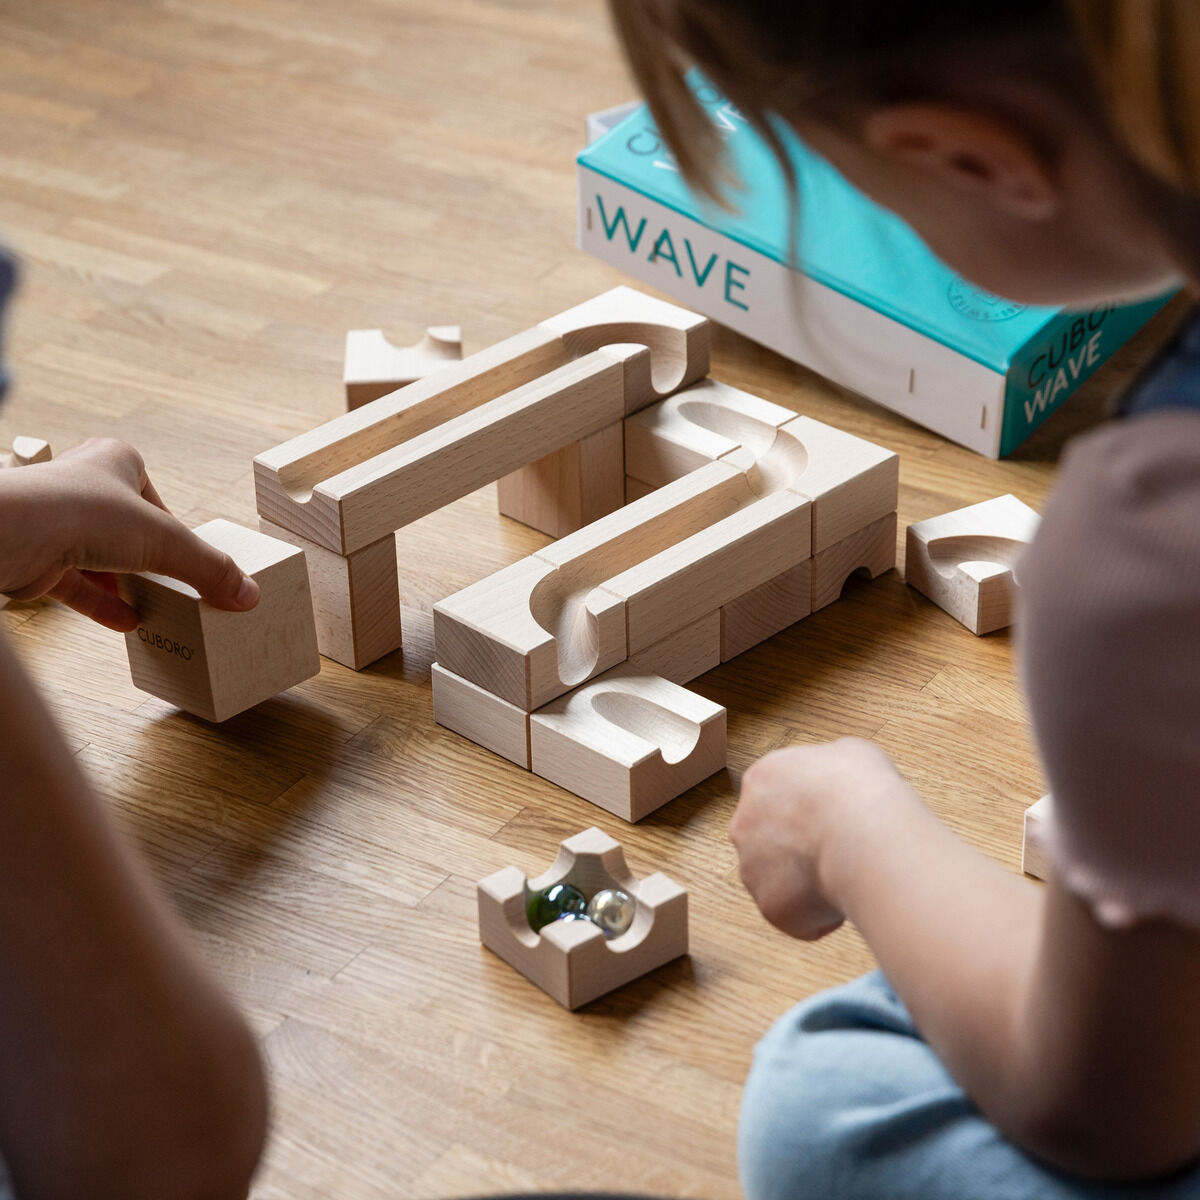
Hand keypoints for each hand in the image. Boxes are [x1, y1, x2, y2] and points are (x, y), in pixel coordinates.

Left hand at [0, 439, 259, 630]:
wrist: (7, 533)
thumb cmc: (78, 512)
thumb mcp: (165, 540)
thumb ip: (208, 568)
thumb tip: (248, 594)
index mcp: (115, 461)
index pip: (156, 497)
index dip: (176, 529)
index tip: (193, 558)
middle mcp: (82, 487)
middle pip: (130, 529)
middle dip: (151, 560)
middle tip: (177, 585)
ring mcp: (57, 525)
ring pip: (103, 559)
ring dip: (129, 586)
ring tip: (158, 608)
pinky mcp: (38, 560)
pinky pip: (79, 586)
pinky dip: (104, 605)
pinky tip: (129, 623)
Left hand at [730, 738, 910, 940]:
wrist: (863, 833)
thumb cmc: (861, 789)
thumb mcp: (851, 753)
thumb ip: (830, 766)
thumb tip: (838, 777)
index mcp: (762, 779)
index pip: (779, 799)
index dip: (811, 812)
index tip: (833, 819)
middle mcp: (744, 822)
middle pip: (772, 842)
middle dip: (801, 850)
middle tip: (838, 850)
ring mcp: (752, 867)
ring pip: (781, 882)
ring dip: (808, 883)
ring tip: (845, 875)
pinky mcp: (769, 906)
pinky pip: (797, 916)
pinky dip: (819, 915)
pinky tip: (844, 898)